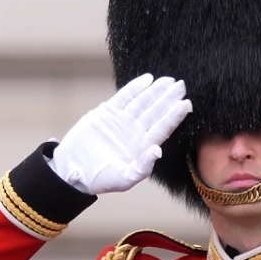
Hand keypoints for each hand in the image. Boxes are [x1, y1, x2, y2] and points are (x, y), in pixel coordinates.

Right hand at [50, 74, 191, 193]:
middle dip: (169, 98)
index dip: (175, 116)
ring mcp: (122, 121)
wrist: (74, 171)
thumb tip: (158, 150)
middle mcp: (136, 131)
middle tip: (181, 85)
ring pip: (143, 101)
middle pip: (156, 111)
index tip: (186, 104)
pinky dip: (134, 88)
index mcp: (143, 146)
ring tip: (169, 80)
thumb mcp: (124, 179)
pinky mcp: (107, 113)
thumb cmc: (101, 180)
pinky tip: (147, 79)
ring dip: (156, 91)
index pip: (163, 128)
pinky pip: (124, 97)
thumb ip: (142, 167)